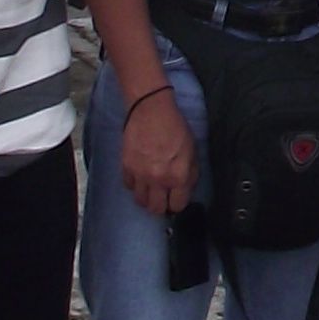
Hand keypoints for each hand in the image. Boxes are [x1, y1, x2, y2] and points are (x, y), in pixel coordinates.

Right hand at [119, 91, 197, 215]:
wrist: (151, 110)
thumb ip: (190, 174)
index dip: (177, 204)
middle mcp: (158, 180)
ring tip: (151, 189)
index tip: (176, 199)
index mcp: (178, 176)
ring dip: (147, 197)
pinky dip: (135, 184)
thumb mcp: (192, 151)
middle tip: (163, 198)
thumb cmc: (176, 128)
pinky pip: (129, 186)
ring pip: (140, 201)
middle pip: (156, 209)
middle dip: (161, 206)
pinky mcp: (126, 167)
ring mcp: (140, 175)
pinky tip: (140, 176)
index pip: (177, 205)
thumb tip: (185, 191)